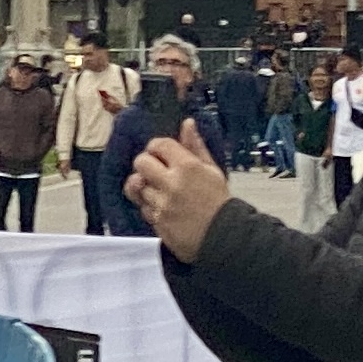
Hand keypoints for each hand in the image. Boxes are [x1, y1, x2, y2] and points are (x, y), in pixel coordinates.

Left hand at [127, 121, 231, 260]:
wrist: (224, 238)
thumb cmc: (219, 202)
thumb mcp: (212, 170)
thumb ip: (196, 147)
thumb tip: (187, 123)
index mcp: (188, 167)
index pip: (159, 144)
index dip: (156, 147)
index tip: (160, 153)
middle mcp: (172, 184)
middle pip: (140, 163)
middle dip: (145, 164)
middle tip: (154, 171)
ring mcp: (163, 205)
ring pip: (139, 188)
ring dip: (147, 188)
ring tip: (160, 192)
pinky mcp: (158, 223)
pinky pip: (144, 209)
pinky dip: (151, 208)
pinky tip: (164, 209)